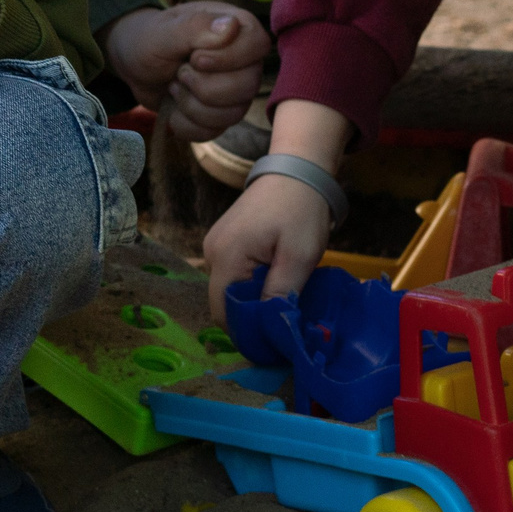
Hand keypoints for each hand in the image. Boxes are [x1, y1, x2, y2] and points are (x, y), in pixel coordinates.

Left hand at [104, 3, 269, 140]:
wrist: (135, 66)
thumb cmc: (151, 39)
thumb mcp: (165, 31)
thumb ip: (197, 27)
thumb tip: (232, 26)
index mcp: (238, 28)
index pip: (258, 45)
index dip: (228, 59)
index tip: (195, 58)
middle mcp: (245, 59)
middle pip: (248, 86)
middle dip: (204, 87)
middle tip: (179, 73)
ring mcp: (236, 89)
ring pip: (233, 114)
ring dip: (192, 106)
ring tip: (175, 87)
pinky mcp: (221, 113)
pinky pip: (216, 131)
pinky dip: (186, 123)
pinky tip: (174, 107)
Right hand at [203, 97, 351, 319]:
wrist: (298, 170)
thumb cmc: (301, 210)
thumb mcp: (299, 256)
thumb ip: (281, 295)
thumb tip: (271, 333)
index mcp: (226, 256)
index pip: (224, 314)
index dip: (249, 332)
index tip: (278, 342)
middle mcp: (211, 253)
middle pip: (225, 304)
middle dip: (253, 318)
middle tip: (286, 322)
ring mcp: (215, 246)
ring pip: (231, 292)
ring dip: (255, 301)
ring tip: (284, 298)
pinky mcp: (225, 242)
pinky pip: (234, 276)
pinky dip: (253, 285)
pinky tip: (276, 280)